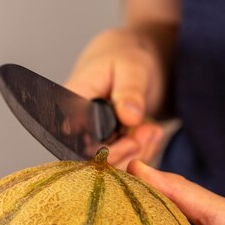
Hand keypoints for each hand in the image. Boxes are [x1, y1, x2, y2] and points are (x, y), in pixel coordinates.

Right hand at [65, 28, 168, 169]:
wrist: (132, 64)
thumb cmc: (126, 57)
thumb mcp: (132, 67)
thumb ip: (129, 91)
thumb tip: (129, 116)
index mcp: (71, 104)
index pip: (76, 142)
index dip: (103, 151)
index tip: (132, 141)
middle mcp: (76, 128)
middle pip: (92, 161)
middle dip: (126, 154)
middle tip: (148, 133)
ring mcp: (91, 141)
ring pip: (109, 167)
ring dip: (137, 155)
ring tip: (152, 130)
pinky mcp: (107, 148)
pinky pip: (123, 163)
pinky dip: (142, 154)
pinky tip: (151, 134)